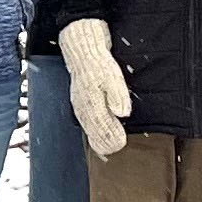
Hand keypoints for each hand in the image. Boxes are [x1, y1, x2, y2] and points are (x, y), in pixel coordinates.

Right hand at [58, 19, 132, 158]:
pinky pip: (86, 126)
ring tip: (111, 148)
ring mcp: (79, 109)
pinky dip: (94, 135)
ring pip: (89, 132)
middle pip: (94, 135)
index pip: (101, 130)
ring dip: (100, 140)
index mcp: (92, 104)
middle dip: (106, 144)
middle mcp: (83, 110)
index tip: (121, 142)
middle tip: (118, 146)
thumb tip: (122, 113)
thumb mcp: (113, 77)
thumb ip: (117, 96)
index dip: (112, 139)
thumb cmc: (99, 64)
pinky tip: (100, 140)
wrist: (82, 53)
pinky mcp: (79, 107)